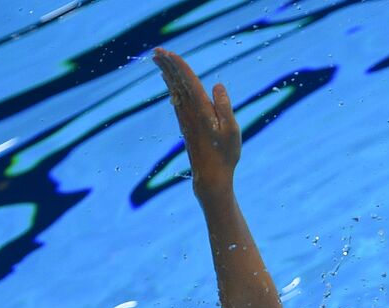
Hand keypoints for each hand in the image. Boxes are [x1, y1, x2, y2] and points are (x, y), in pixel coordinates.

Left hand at [153, 47, 239, 200]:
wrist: (210, 177)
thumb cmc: (224, 154)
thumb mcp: (232, 130)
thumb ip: (224, 106)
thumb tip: (217, 85)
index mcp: (201, 110)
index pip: (188, 82)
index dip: (178, 65)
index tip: (167, 52)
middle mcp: (190, 112)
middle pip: (176, 83)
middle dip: (167, 65)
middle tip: (156, 50)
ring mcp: (186, 118)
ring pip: (174, 90)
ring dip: (167, 73)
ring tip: (158, 60)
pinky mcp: (186, 125)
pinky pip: (176, 99)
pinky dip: (171, 87)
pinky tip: (168, 81)